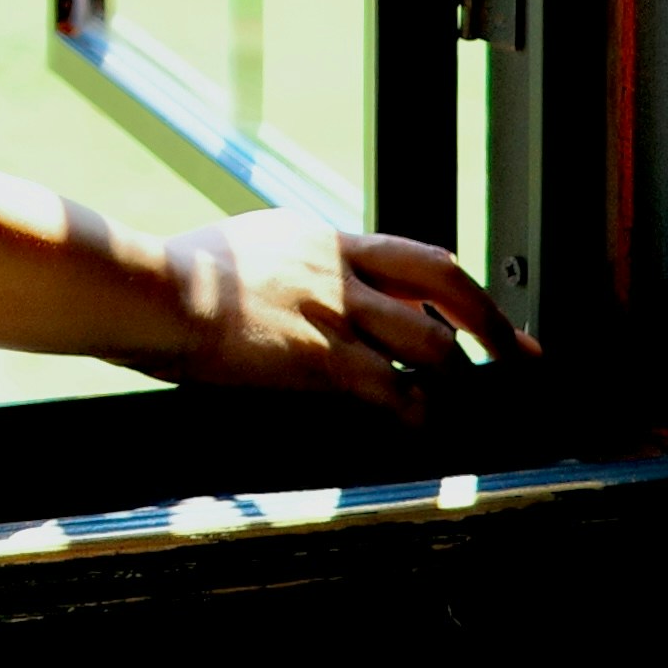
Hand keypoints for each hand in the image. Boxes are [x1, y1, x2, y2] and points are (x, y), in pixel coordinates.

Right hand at [130, 212, 530, 420]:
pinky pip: (394, 391)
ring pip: (432, 344)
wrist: (146, 289)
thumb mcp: (232, 254)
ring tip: (468, 407)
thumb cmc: (162, 279)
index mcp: (316, 237)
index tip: (481, 313)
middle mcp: (337, 266)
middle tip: (522, 354)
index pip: (409, 256)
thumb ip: (273, 270)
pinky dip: (419, 414)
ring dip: (456, 379)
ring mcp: (334, 310)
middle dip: (491, 322)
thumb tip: (274, 294)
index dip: (454, 289)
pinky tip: (425, 431)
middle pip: (445, 282)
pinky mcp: (322, 357)